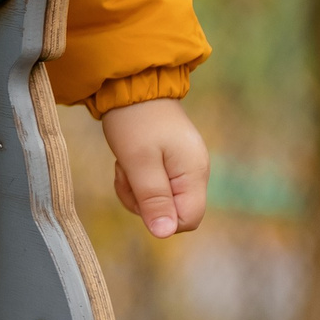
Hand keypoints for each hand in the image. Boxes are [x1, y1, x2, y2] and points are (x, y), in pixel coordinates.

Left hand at [102, 97, 209, 238]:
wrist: (130, 84)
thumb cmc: (134, 120)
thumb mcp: (139, 161)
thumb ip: (153, 198)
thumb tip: (164, 234)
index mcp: (194, 173)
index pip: (188, 220)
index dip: (161, 217)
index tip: (139, 192)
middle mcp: (194, 172)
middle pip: (172, 213)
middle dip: (143, 201)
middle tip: (126, 173)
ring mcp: (183, 167)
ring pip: (160, 201)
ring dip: (136, 189)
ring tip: (124, 164)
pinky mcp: (170, 162)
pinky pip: (154, 185)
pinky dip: (137, 179)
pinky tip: (127, 161)